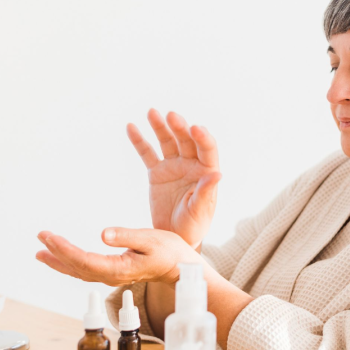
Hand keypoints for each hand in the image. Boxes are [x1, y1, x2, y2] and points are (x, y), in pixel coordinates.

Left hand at [35, 228, 200, 285]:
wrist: (179, 267)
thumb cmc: (169, 252)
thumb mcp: (151, 239)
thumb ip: (127, 237)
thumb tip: (103, 234)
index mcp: (118, 269)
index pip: (83, 260)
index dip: (64, 250)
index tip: (49, 237)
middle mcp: (110, 276)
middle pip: (76, 267)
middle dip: (56, 252)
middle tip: (41, 236)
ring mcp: (110, 276)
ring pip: (78, 271)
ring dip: (58, 260)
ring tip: (41, 251)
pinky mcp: (111, 272)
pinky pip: (85, 269)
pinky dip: (69, 262)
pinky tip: (60, 257)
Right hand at [127, 109, 220, 247]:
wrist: (173, 237)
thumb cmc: (193, 226)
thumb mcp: (200, 211)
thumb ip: (206, 192)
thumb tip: (217, 174)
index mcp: (206, 171)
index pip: (207, 149)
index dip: (202, 137)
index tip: (195, 128)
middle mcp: (191, 164)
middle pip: (186, 140)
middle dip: (179, 127)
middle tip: (171, 116)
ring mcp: (173, 166)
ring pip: (166, 141)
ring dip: (160, 127)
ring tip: (152, 113)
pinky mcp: (157, 172)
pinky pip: (147, 153)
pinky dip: (139, 140)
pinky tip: (131, 127)